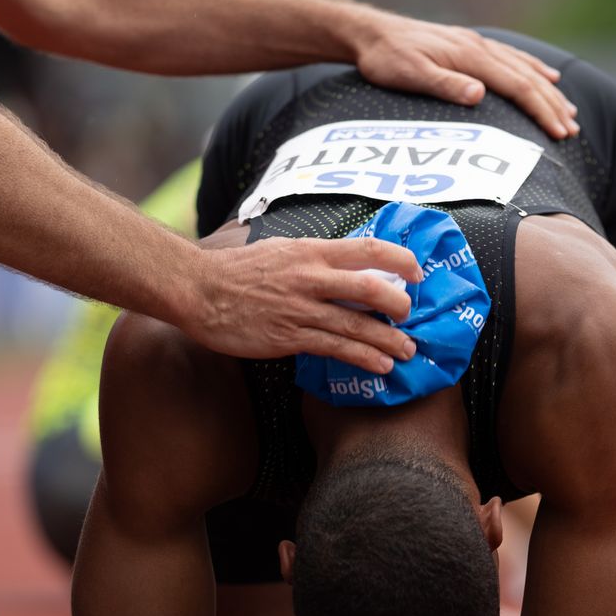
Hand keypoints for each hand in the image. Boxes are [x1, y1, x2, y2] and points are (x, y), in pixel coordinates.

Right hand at [185, 237, 424, 364]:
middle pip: (370, 288)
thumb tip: (348, 263)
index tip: (416, 273)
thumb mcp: (281, 250)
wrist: (198, 290)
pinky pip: (334, 348)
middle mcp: (310, 278)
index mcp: (311, 251)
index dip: (400, 259)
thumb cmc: (238, 271)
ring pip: (356, 324)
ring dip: (387, 340)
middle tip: (410, 316)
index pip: (367, 248)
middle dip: (398, 304)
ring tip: (407, 351)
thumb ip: (315, 257)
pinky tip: (380, 366)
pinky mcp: (289, 337)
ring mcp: (300, 309)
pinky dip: (362, 358)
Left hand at [342, 9, 579, 139]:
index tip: (558, 133)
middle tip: (572, 131)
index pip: (517, 85)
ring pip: (524, 68)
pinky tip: (546, 77)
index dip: (541, 110)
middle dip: (553, 105)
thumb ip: (445, 84)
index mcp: (470, 56)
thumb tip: (479, 93)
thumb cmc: (386, 58)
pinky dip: (534, 70)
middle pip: (527, 78)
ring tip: (570, 112)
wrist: (369, 32)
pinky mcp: (470, 45)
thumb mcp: (410, 75)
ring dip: (549, 91)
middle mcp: (479, 47)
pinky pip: (513, 58)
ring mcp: (476, 45)